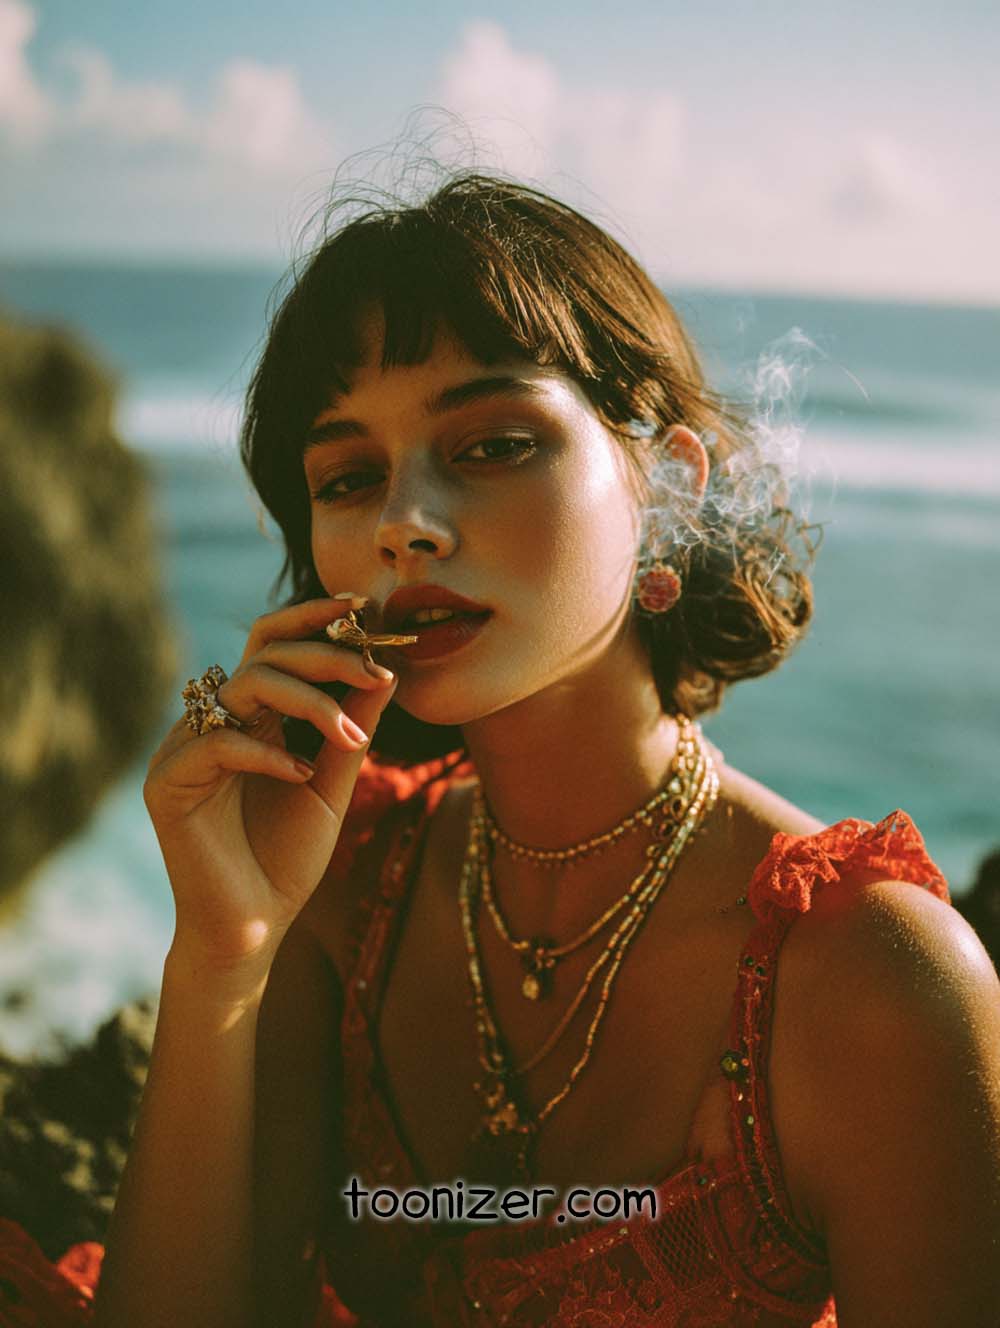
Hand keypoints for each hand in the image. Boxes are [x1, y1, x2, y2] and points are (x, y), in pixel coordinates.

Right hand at [144, 597, 397, 971]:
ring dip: (309, 702)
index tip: (364, 608)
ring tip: (352, 735)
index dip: (314, 618)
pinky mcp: (167, 784)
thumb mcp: (333, 783)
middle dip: (324, 652)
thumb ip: (352, 728)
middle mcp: (213, 721)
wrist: (254, 927)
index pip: (275, 644)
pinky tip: (303, 774)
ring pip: (244, 686)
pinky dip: (269, 754)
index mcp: (249, 716)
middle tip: (373, 669)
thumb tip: (386, 672)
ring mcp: (185, 749)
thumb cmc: (287, 859)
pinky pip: (219, 745)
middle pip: (263, 653)